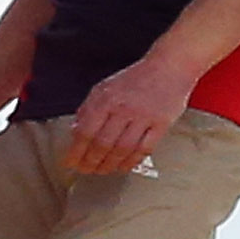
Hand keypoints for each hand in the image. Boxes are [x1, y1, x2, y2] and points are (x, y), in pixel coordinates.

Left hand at [64, 53, 196, 175]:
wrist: (170, 67)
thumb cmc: (136, 78)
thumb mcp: (105, 87)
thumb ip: (89, 108)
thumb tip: (75, 130)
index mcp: (105, 99)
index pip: (85, 131)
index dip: (75, 151)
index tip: (70, 162)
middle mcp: (123, 108)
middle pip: (102, 143)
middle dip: (91, 161)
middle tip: (86, 170)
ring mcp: (144, 117)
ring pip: (122, 149)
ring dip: (110, 164)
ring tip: (102, 171)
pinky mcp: (162, 124)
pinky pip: (144, 148)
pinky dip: (132, 161)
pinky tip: (124, 166)